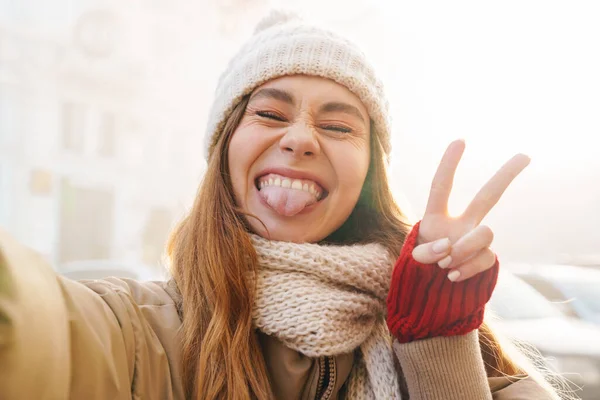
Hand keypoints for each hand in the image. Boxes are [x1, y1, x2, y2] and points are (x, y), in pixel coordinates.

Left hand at [412, 140, 529, 281]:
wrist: (433, 291)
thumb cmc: (421, 268)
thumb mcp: (414, 259)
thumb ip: (426, 252)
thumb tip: (448, 248)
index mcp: (436, 217)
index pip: (441, 187)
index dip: (449, 165)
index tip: (460, 140)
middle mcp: (461, 224)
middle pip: (488, 196)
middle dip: (506, 175)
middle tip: (524, 155)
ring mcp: (475, 241)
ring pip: (486, 233)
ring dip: (464, 249)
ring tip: (445, 265)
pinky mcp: (486, 258)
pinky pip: (485, 259)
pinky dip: (467, 269)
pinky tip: (452, 276)